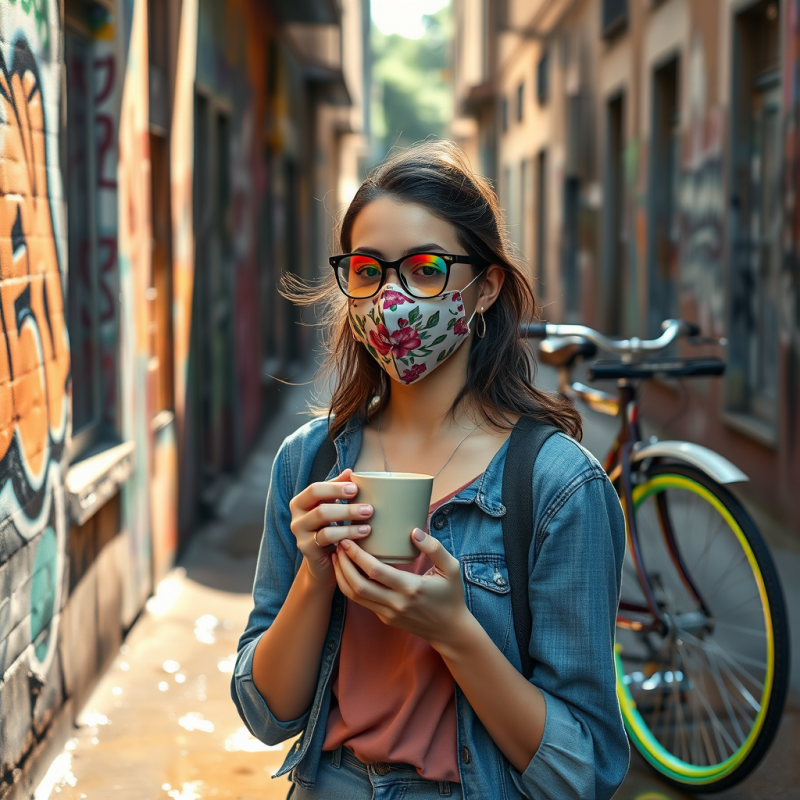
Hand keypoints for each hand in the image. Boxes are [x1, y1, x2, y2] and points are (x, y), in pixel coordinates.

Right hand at [289, 468, 372, 586]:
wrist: (324, 561)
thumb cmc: (330, 528)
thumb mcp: (333, 507)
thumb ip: (338, 489)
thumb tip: (349, 472)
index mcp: (300, 502)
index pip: (315, 489)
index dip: (335, 487)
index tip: (356, 488)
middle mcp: (296, 517)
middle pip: (320, 507)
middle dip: (346, 507)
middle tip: (369, 509)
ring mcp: (299, 534)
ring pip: (324, 524)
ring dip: (350, 522)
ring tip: (368, 525)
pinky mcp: (307, 549)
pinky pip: (327, 539)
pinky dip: (347, 535)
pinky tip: (362, 534)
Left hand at [332, 529, 470, 648]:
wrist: (450, 630)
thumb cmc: (451, 595)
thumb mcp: (451, 569)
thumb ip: (434, 548)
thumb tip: (414, 531)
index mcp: (411, 589)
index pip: (376, 572)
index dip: (358, 556)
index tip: (348, 540)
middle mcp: (395, 603)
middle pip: (358, 585)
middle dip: (343, 564)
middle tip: (338, 545)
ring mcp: (388, 614)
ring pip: (355, 597)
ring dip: (342, 576)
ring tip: (338, 557)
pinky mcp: (384, 618)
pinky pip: (362, 602)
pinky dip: (350, 586)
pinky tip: (348, 571)